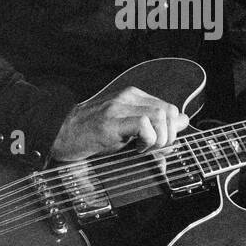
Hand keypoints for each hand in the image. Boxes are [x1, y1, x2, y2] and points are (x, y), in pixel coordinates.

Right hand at [49, 86, 190, 161]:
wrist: (61, 134)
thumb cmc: (93, 135)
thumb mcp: (128, 128)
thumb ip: (155, 123)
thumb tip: (184, 121)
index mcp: (134, 96)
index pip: (170, 107)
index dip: (172, 130)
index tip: (159, 145)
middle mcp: (129, 96)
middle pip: (169, 111)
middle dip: (168, 136)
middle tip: (152, 149)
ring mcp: (120, 106)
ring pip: (160, 115)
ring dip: (158, 139)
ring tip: (143, 149)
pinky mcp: (112, 119)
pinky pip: (144, 124)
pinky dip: (146, 140)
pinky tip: (135, 149)